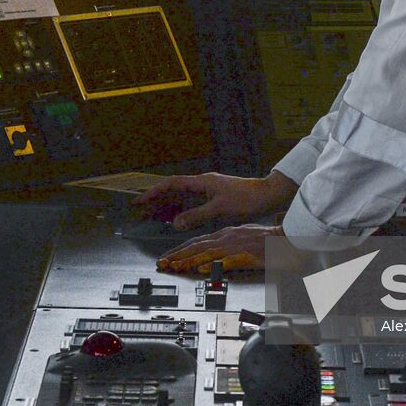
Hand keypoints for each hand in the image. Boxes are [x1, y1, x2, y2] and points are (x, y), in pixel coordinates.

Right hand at [132, 171, 296, 231]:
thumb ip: (196, 215)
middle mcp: (202, 185)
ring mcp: (208, 192)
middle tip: (138, 210)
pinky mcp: (214, 200)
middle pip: (173, 191)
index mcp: (202, 182)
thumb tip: (175, 223)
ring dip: (165, 206)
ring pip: (180, 198)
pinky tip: (173, 219)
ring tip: (149, 215)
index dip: (155, 192)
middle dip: (155, 200)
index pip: (172, 184)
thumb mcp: (219, 209)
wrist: (267, 196)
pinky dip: (179, 211)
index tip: (141, 200)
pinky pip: (190, 204)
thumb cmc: (247, 200)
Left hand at [157, 224, 280, 273]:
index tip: (169, 257)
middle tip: (163, 263)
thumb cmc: (270, 241)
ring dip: (189, 261)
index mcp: (228, 233)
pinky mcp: (247, 255)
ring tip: (175, 267)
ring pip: (207, 254)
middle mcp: (228, 237)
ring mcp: (237, 246)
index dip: (181, 249)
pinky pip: (227, 261)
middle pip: (198, 246)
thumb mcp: (244, 240)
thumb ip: (228, 249)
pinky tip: (203, 270)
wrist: (291, 237)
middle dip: (178, 255)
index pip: (198, 241)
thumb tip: (212, 261)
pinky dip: (213, 265)